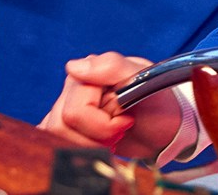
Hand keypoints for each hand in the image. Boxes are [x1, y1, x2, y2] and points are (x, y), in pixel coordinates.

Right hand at [39, 53, 183, 160]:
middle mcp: (71, 88)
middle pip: (61, 126)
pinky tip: (99, 144)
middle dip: (97, 137)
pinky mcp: (65, 129)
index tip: (126, 121)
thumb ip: (112, 66)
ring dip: (89, 145)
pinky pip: (53, 144)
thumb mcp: (145, 79)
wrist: (164, 127)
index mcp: (87, 72)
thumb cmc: (157, 101)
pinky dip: (78, 151)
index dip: (102, 125)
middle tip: (121, 130)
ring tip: (113, 137)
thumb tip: (73, 67)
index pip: (75, 111)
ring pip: (55, 137)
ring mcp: (64, 109)